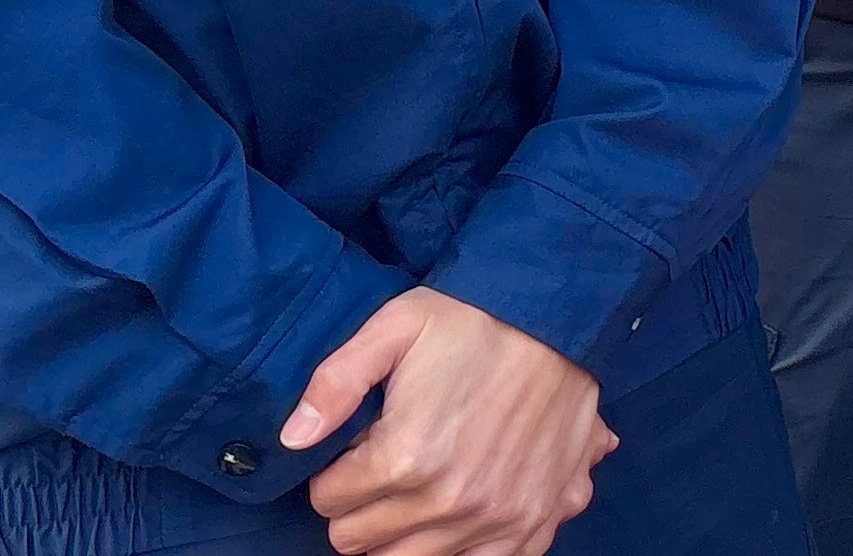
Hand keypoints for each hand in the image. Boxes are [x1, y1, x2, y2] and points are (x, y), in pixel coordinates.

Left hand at [283, 288, 613, 555]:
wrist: (559, 319)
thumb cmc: (473, 320)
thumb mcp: (396, 325)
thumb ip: (335, 381)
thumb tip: (293, 438)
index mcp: (406, 457)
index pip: (328, 501)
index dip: (336, 471)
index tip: (360, 446)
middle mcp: (449, 502)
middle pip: (360, 541)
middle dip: (362, 505)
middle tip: (388, 464)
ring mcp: (494, 519)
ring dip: (405, 529)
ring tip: (424, 481)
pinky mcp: (531, 523)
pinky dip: (462, 546)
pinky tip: (463, 509)